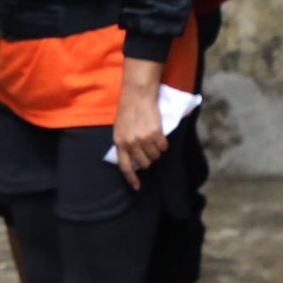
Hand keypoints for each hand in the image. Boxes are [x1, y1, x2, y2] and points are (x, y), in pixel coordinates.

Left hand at [113, 61, 167, 189]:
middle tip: (148, 148)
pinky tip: (159, 134)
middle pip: (144, 163)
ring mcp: (144, 139)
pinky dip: (163, 143)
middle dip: (148, 159)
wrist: (137, 95)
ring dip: (156, 150)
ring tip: (152, 137)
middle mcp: (131, 143)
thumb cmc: (127, 110)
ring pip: (155, 156)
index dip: (131, 178)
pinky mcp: (156, 134)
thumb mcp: (120, 128)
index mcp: (119, 141)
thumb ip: (124, 142)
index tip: (137, 187)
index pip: (125, 166)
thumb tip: (132, 158)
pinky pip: (164, 147)